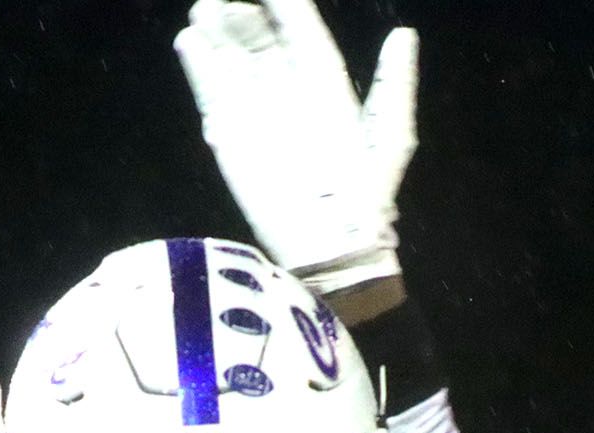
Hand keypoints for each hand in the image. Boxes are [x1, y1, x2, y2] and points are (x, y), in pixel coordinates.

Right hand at [176, 0, 417, 294]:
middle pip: (262, 45)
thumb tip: (404, 34)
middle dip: (244, 19)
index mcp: (328, 90)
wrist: (332, 247)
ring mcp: (258, 116)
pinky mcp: (231, 139)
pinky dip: (200, 69)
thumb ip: (394, 85)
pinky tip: (190, 41)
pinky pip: (212, 96)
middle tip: (226, 0)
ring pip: (233, 64)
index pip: (304, 37)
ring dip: (218, 35)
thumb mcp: (391, 136)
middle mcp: (290, 97)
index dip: (288, 8)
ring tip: (205, 8)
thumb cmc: (367, 195)